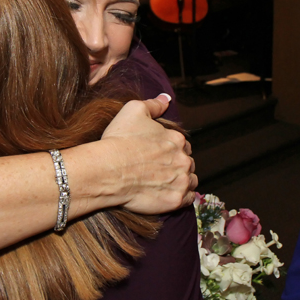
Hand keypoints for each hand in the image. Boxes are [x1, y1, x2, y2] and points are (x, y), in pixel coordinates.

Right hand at [100, 95, 196, 214]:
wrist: (108, 170)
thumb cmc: (119, 140)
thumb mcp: (134, 110)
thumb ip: (154, 104)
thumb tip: (166, 98)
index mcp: (177, 139)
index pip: (183, 145)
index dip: (172, 149)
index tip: (160, 154)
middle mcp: (183, 159)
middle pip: (188, 163)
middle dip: (178, 165)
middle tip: (161, 170)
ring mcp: (181, 181)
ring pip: (190, 181)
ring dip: (182, 181)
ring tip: (166, 183)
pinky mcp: (175, 200)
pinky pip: (187, 199)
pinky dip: (181, 197)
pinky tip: (168, 195)